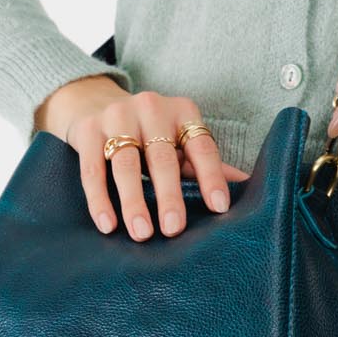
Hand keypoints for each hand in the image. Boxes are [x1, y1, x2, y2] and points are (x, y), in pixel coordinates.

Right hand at [62, 90, 250, 243]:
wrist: (97, 103)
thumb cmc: (150, 133)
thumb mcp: (180, 141)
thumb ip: (208, 164)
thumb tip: (249, 188)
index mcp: (183, 111)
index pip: (202, 146)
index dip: (211, 176)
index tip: (219, 207)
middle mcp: (151, 108)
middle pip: (162, 156)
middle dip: (169, 194)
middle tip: (173, 229)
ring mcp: (117, 116)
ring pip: (126, 163)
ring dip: (134, 201)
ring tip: (142, 233)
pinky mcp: (88, 130)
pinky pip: (93, 168)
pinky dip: (99, 198)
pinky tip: (107, 224)